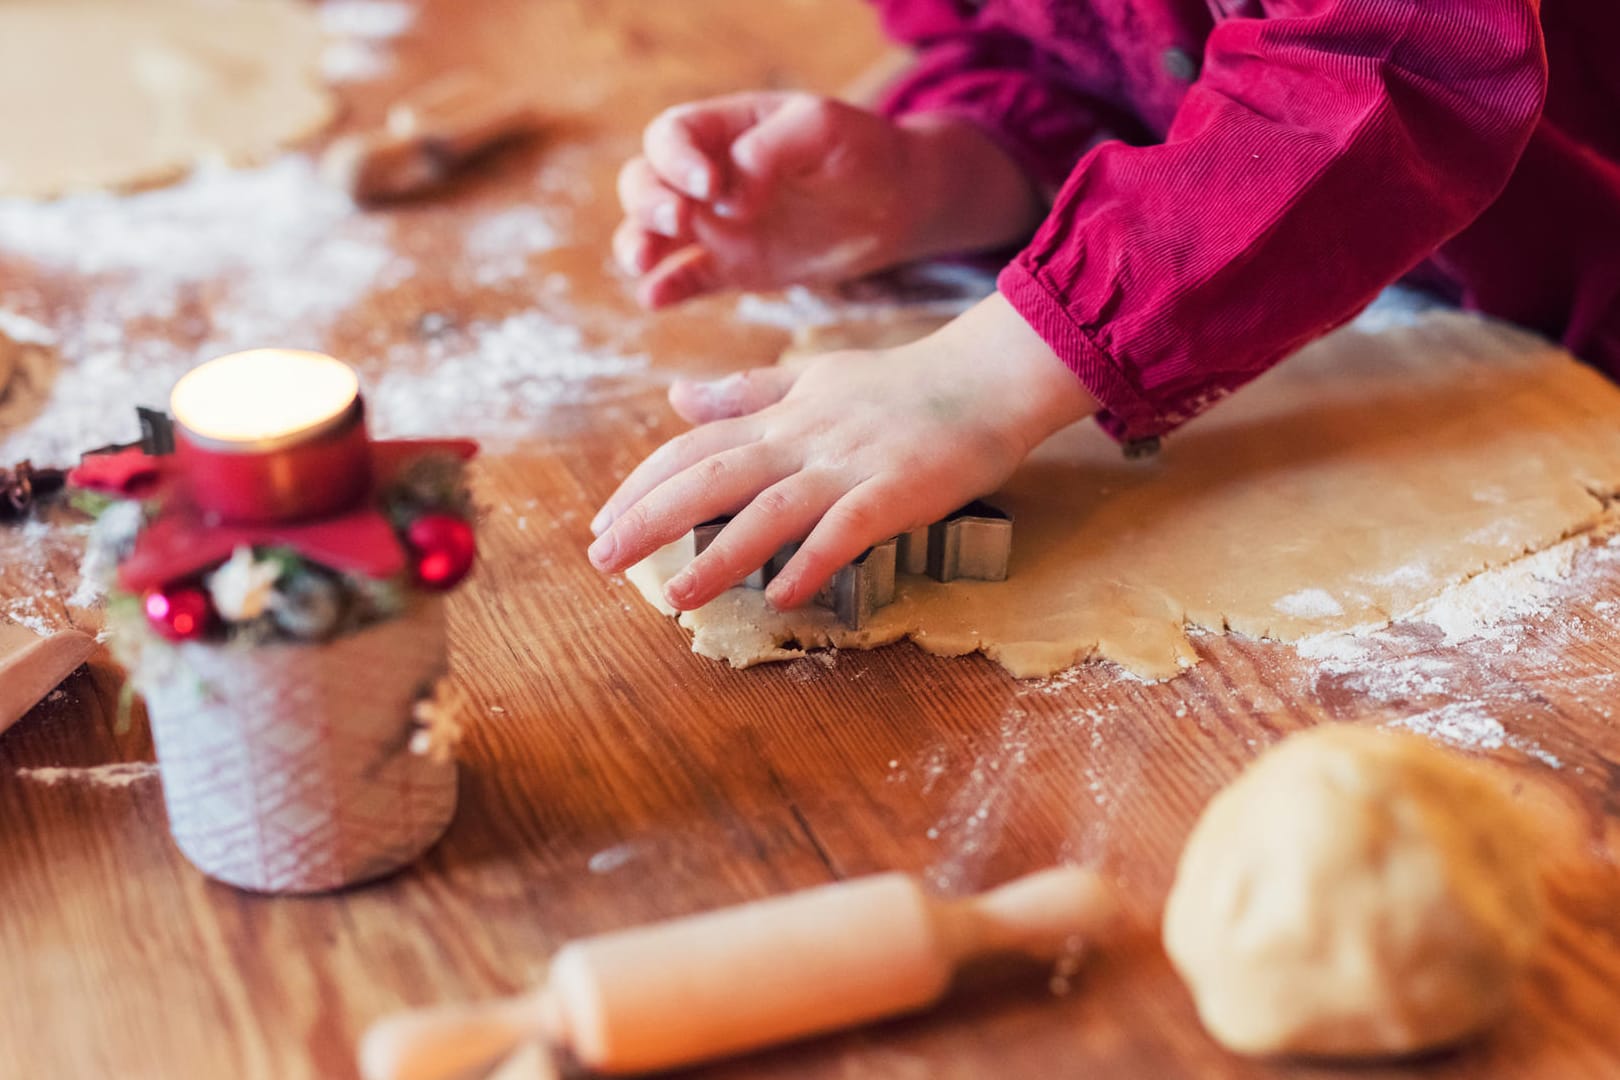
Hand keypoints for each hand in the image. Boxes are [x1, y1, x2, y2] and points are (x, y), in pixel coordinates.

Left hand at [588, 294, 1097, 609]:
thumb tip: (675, 397)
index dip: (642, 485)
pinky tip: (781, 596)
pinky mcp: (897, 489)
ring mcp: (849, 464)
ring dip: (719, 554)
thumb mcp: (813, 378)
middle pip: (712, 476)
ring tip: (676, 597)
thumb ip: (745, 395)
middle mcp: (803, 438)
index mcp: (780, 417)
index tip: (601, 523)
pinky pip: (847, 528)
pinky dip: (812, 560)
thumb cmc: (901, 384)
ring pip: (770, 508)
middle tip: (603, 560)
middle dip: (651, 518)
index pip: (693, 448)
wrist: (988, 376)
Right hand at [613, 92, 1043, 307]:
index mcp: (723, 130)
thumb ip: (770, 153)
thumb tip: (727, 200)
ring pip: (652, 234)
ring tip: (643, 263)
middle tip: (677, 222)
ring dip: (638, 246)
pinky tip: (656, 299)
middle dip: (648, 203)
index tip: (709, 185)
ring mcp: (716, 225)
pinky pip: (685, 279)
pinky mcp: (732, 268)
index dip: (675, 160)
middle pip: (645, 183)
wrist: (897, 202)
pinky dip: (665, 289)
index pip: (670, 137)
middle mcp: (707, 177)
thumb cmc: (861, 150)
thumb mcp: (822, 129)